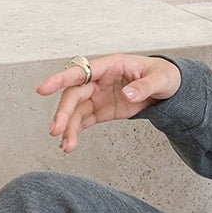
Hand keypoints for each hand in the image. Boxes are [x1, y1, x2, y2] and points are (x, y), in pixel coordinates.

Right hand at [36, 54, 181, 153]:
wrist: (168, 88)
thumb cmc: (163, 75)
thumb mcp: (160, 79)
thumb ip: (144, 87)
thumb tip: (128, 94)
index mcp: (110, 66)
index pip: (81, 71)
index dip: (60, 79)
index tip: (43, 89)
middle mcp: (99, 80)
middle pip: (74, 94)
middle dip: (64, 112)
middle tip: (56, 130)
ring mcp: (98, 95)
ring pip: (76, 111)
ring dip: (68, 128)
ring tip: (66, 146)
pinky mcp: (101, 110)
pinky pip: (83, 121)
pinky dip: (75, 132)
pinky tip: (68, 145)